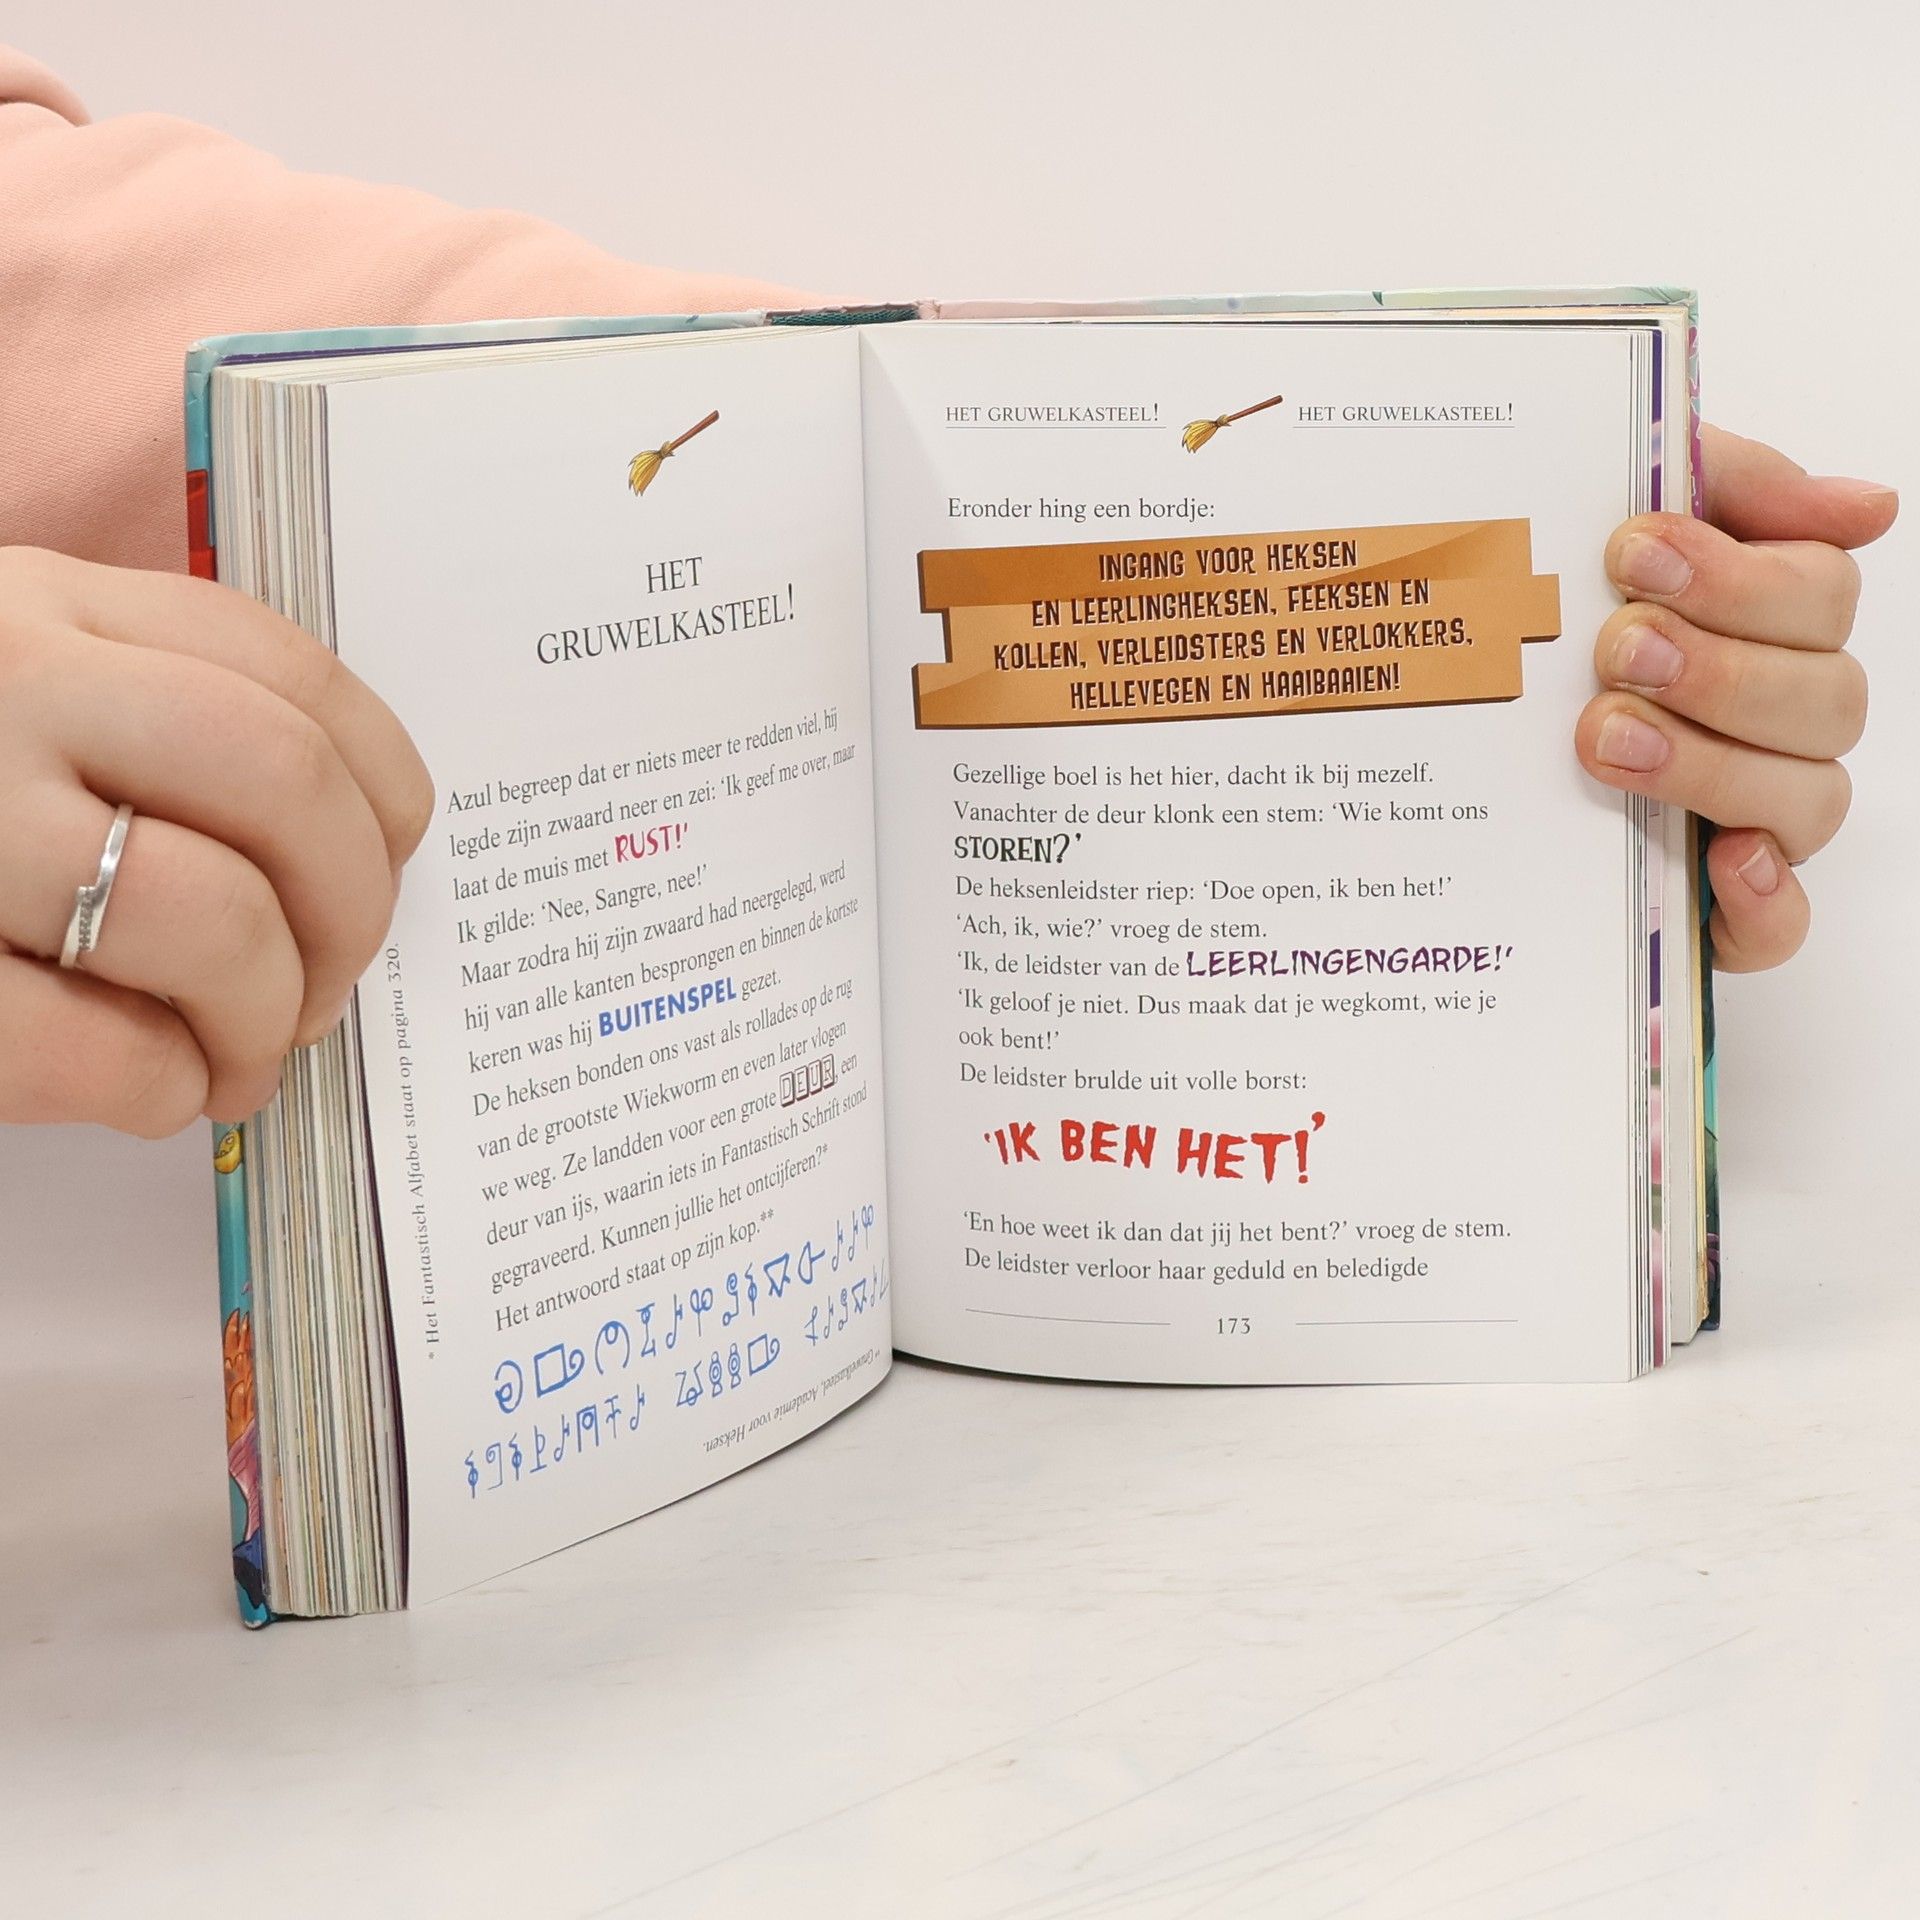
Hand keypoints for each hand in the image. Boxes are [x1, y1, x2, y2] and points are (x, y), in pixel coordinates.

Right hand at [0, 549, 432, 1133]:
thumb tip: (355, 848)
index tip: (390, 861)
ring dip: (266, 1017)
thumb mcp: (14, 683)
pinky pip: (89, 1049)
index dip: (385, 790)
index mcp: (48, 607)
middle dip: (353, 913)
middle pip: (283, 787)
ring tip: (244, 1056)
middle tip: (330, 985)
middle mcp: (0, 687)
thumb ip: (150, 714)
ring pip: (205, 918)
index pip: (292, 675)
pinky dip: (163, 1088)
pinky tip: (157, 1092)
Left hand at [1575, 425, 1896, 970]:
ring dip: (1711, 763)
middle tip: (1616, 649)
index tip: (1632, 551)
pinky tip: (1725, 864)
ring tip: (1607, 737)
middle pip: (1822, 696)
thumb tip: (1869, 507)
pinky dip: (1764, 902)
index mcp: (1775, 628)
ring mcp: (1764, 819)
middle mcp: (1786, 725)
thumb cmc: (1557, 625)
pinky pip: (1781, 924)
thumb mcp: (1618, 522)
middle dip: (1717, 667)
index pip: (1818, 593)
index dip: (1736, 574)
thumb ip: (1727, 481)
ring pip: (1805, 800)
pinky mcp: (1723, 910)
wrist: (1458, 735)